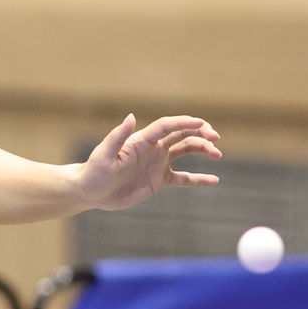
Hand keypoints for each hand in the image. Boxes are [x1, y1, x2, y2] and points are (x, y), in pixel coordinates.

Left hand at [77, 114, 220, 210]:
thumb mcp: (104, 155)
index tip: (202, 124)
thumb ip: (117, 136)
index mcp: (141, 140)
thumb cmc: (94, 172)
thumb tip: (131, 116)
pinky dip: (199, 179)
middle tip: (215, 138)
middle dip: (200, 133)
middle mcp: (153, 148)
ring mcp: (157, 163)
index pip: (167, 126)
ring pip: (186, 151)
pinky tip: (214, 180)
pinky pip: (184, 178)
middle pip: (182, 134)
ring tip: (217, 155)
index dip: (184, 122)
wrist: (90, 191)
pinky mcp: (159, 180)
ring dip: (203, 149)